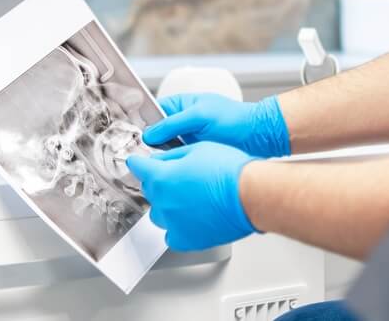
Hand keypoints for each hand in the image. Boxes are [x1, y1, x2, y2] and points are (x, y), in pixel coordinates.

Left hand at [126, 142, 256, 250]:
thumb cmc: (230, 171)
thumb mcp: (197, 150)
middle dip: (159, 182)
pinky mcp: (186, 239)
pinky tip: (190, 219)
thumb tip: (159, 160)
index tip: (139, 162)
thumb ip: (171, 157)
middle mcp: (163, 201)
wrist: (250, 195)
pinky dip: (177, 228)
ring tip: (188, 199)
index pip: (138, 167)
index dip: (140, 162)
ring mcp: (173, 222)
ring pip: (158, 214)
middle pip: (150, 190)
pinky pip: (171, 236)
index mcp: (162, 177)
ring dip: (167, 205)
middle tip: (178, 177)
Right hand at [143, 94, 290, 157]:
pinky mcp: (196, 153)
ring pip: (166, 147)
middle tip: (140, 153)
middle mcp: (183, 121)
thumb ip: (173, 124)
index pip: (153, 113)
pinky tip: (167, 169)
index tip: (134, 137)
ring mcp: (189, 138)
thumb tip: (150, 134)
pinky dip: (172, 163)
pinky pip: (178, 157)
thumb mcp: (199, 116)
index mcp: (181, 105)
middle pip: (157, 132)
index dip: (143, 124)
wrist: (258, 136)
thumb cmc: (234, 119)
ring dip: (160, 154)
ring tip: (151, 163)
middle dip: (150, 142)